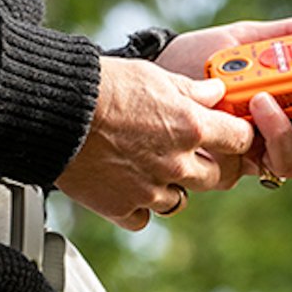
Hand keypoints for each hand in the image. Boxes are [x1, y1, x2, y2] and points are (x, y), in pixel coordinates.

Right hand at [55, 57, 253, 230]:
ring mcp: (148, 189)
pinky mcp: (119, 207)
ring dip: (171, 186)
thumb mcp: (150, 74)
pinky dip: (137, 206)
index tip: (229, 132)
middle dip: (209, 165)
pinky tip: (125, 185)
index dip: (236, 134)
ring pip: (179, 201)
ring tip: (149, 167)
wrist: (53, 110)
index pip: (238, 138)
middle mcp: (175, 162)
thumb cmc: (98, 86)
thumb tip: (214, 93)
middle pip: (216, 177)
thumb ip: (188, 88)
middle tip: (192, 153)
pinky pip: (141, 218)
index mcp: (188, 126)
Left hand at [156, 16, 291, 180]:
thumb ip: (285, 36)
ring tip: (260, 100)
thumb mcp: (243, 39)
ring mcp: (257, 151)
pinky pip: (254, 168)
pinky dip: (253, 147)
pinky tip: (237, 120)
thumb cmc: (201, 56)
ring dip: (285, 132)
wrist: (156, 70)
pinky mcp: (229, 166)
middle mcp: (283, 132)